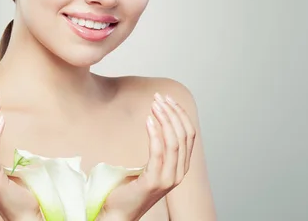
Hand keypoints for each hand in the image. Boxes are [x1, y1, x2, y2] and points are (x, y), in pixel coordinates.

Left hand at [101, 92, 195, 220]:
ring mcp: (168, 179)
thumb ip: (160, 147)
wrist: (118, 212)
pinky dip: (155, 133)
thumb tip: (158, 119)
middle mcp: (179, 173)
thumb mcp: (152, 164)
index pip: (189, 134)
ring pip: (174, 141)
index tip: (167, 99)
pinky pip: (158, 152)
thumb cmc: (131, 187)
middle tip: (158, 98)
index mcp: (181, 167)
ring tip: (154, 105)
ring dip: (165, 119)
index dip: (180, 114)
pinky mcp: (154, 182)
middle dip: (172, 112)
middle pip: (183, 135)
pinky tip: (148, 120)